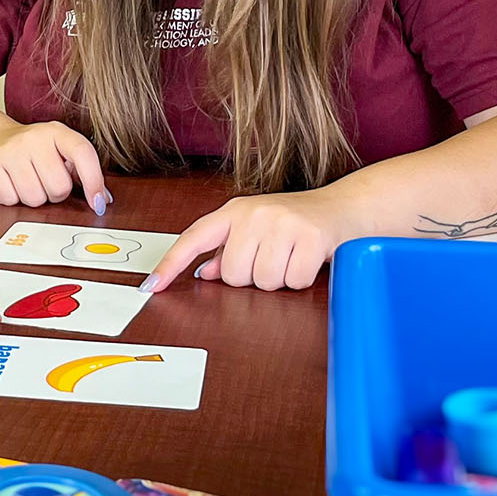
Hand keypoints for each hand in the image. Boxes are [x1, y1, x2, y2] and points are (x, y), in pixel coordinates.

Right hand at [0, 120, 111, 212]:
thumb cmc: (33, 152)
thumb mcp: (59, 151)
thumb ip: (83, 172)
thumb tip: (103, 200)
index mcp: (57, 131)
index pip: (83, 153)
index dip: (94, 181)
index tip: (98, 204)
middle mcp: (34, 137)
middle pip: (59, 187)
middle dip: (55, 194)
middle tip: (45, 181)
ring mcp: (10, 149)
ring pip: (34, 198)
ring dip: (34, 198)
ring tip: (27, 181)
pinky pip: (10, 200)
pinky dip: (12, 198)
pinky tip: (10, 183)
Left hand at [142, 187, 353, 292]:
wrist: (346, 208)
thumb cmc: (297, 223)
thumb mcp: (258, 230)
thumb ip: (230, 251)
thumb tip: (205, 273)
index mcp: (236, 211)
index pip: (194, 239)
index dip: (170, 264)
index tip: (150, 287)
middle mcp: (256, 213)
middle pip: (235, 275)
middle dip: (254, 278)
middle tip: (275, 258)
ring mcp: (283, 223)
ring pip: (264, 282)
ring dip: (280, 280)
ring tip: (292, 258)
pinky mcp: (311, 237)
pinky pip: (293, 281)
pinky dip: (302, 280)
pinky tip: (309, 260)